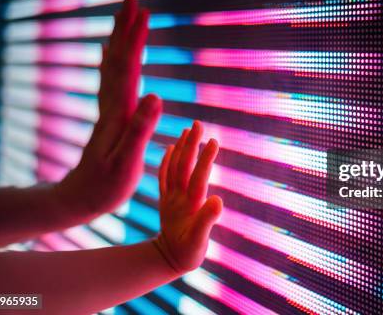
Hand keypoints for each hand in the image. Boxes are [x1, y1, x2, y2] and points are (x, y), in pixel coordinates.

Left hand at [55, 0, 161, 219]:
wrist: (79, 198)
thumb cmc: (106, 186)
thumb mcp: (126, 162)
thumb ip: (140, 128)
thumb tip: (155, 94)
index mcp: (119, 113)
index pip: (128, 68)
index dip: (135, 40)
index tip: (143, 13)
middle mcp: (111, 105)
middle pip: (118, 59)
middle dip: (125, 29)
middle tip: (132, 0)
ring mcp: (109, 110)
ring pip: (113, 66)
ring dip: (120, 39)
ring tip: (125, 17)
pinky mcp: (110, 117)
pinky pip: (110, 80)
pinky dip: (112, 60)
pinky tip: (111, 52)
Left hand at [153, 121, 222, 273]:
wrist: (165, 260)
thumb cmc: (187, 253)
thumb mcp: (199, 242)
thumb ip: (207, 221)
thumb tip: (218, 200)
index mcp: (188, 206)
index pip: (198, 178)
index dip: (206, 159)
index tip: (214, 140)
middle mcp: (177, 197)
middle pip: (184, 166)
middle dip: (192, 144)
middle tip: (198, 123)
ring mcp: (170, 196)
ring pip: (174, 167)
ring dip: (181, 147)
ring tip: (188, 129)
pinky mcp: (166, 198)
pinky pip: (164, 175)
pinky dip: (167, 160)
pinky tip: (172, 147)